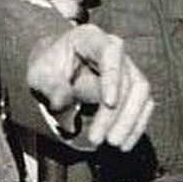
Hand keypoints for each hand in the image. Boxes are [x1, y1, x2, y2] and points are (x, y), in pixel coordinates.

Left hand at [27, 22, 153, 150]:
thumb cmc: (48, 67)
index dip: (113, 77)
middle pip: (125, 78)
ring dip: (130, 120)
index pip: (110, 52)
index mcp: (90, 38)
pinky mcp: (132, 86)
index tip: (109, 103)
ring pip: (140, 91)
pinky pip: (143, 104)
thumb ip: (51, 85)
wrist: (56, 69)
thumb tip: (63, 100)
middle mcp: (114, 49)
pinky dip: (136, 125)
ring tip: (113, 143)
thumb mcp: (39, 74)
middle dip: (114, 113)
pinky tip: (124, 143)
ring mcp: (126, 66)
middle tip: (97, 138)